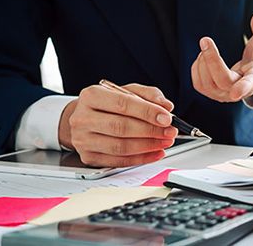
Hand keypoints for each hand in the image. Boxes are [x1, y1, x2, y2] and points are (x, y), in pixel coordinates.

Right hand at [58, 84, 177, 166]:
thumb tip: (166, 107)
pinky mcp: (88, 157)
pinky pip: (119, 161)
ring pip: (120, 147)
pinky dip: (141, 158)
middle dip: (151, 131)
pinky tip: (155, 152)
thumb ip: (148, 95)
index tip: (166, 118)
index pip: (122, 104)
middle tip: (170, 132)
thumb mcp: (127, 91)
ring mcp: (83, 139)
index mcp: (91, 96)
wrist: (85, 118)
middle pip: (121, 127)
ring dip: (148, 146)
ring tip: (165, 142)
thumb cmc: (108, 104)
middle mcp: (83, 118)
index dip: (147, 112)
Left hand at [191, 12, 252, 102]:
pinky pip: (198, 84)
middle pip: (222, 81)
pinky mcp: (213, 94)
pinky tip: (204, 58)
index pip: (251, 83)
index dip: (243, 88)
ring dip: (203, 62)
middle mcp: (241, 91)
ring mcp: (226, 96)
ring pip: (207, 84)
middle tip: (205, 40)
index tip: (236, 93)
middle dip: (212, 60)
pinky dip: (198, 67)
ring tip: (208, 46)